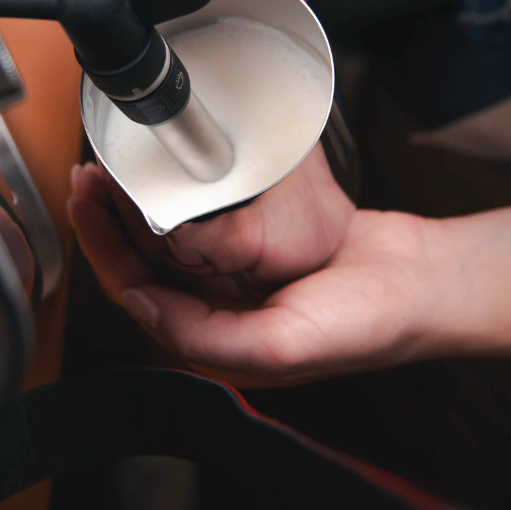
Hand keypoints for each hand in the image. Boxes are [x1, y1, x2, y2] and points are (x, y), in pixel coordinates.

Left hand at [67, 148, 438, 385]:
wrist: (423, 283)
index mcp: (215, 343)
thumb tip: (140, 305)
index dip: (103, 246)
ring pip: (168, 241)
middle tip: (93, 172)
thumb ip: (203, 334)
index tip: (86, 200)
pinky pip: (205, 223)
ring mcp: (238, 280)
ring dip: (141, 204)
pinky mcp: (259, 250)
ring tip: (120, 167)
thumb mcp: (281, 342)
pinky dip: (182, 198)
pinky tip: (173, 175)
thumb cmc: (366, 324)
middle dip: (111, 218)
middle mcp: (219, 313)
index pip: (135, 294)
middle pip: (143, 263)